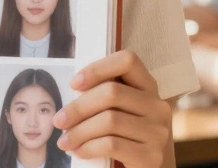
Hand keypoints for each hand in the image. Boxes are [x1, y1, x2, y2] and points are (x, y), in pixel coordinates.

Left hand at [53, 50, 172, 167]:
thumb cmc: (126, 137)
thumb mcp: (121, 111)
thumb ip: (105, 97)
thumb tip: (72, 92)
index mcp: (148, 87)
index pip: (127, 61)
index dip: (98, 68)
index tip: (74, 84)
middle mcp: (158, 106)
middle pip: (112, 93)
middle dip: (78, 107)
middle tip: (59, 120)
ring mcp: (158, 132)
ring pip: (110, 120)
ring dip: (79, 131)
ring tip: (65, 141)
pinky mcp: (152, 156)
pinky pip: (112, 145)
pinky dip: (89, 147)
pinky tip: (79, 151)